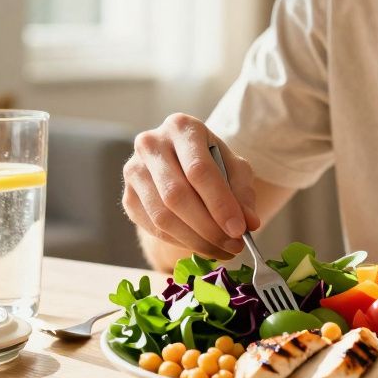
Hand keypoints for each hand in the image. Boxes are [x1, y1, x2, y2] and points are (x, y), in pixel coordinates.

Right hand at [122, 114, 260, 260]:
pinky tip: (201, 245)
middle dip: (208, 227)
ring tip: (221, 249)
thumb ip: (242, 193)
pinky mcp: (128, 197)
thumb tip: (249, 223)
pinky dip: (179, 242)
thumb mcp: (234, 168)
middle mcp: (151, 144)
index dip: (220, 203)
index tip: (239, 230)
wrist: (181, 163)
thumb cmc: (212, 162)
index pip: (199, 170)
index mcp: (181, 127)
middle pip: (176, 195)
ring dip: (195, 240)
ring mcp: (134, 171)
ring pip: (162, 216)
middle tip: (233, 246)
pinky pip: (152, 228)